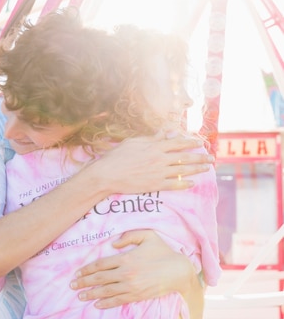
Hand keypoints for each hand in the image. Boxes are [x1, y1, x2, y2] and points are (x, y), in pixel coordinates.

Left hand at [70, 229, 194, 306]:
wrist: (179, 271)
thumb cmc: (163, 251)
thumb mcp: (148, 236)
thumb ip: (129, 236)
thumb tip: (114, 244)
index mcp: (126, 258)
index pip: (100, 264)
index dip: (87, 269)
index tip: (77, 273)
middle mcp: (125, 273)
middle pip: (99, 278)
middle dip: (84, 282)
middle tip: (72, 286)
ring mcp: (131, 286)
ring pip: (106, 291)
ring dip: (91, 294)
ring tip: (80, 296)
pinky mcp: (137, 295)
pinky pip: (118, 300)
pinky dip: (106, 303)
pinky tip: (97, 304)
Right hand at [87, 133, 212, 194]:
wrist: (107, 175)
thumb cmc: (116, 157)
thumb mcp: (133, 142)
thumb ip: (151, 138)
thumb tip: (164, 133)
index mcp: (154, 147)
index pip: (178, 143)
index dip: (191, 143)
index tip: (200, 143)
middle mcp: (159, 159)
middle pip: (185, 157)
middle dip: (200, 157)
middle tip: (211, 158)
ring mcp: (158, 173)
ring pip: (183, 170)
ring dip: (197, 169)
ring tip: (207, 168)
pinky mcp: (155, 185)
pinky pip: (174, 184)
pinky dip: (185, 183)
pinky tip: (192, 183)